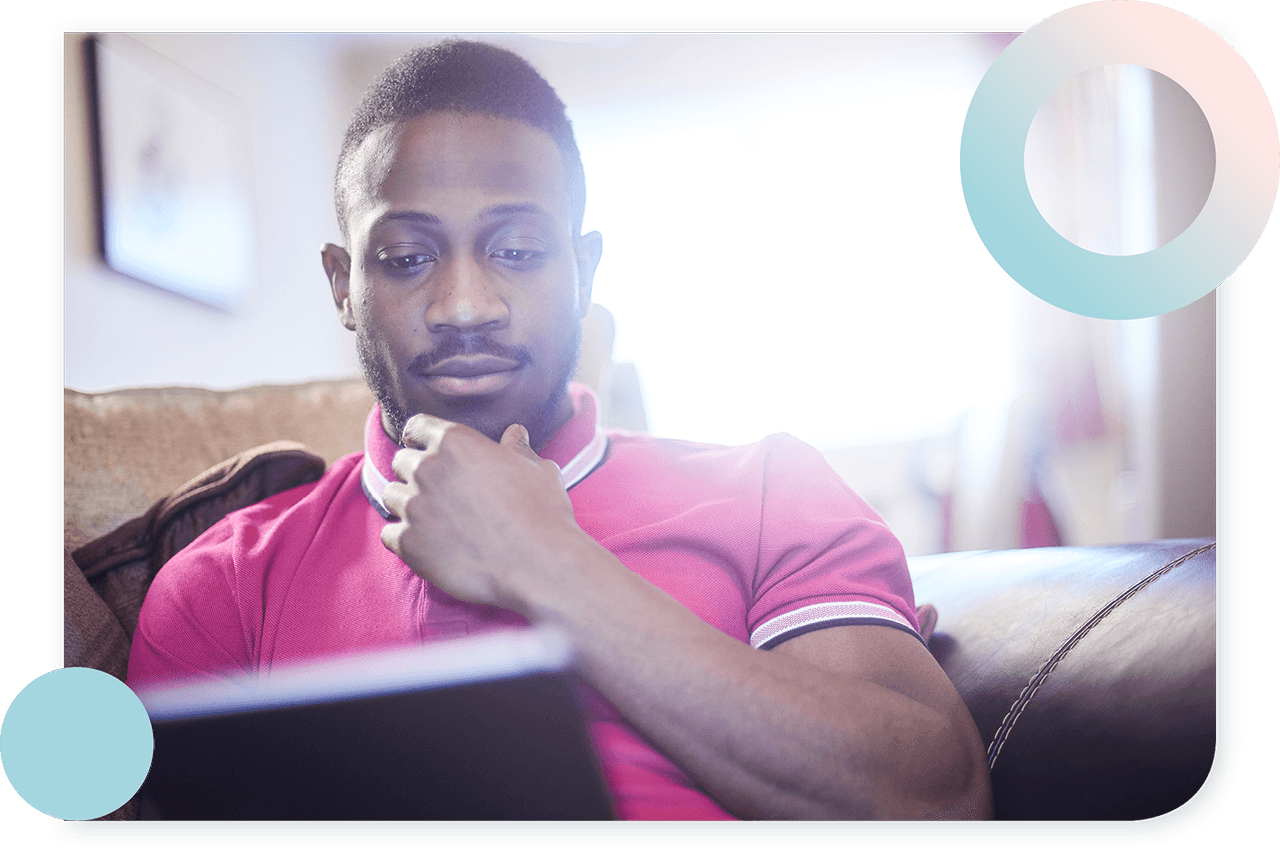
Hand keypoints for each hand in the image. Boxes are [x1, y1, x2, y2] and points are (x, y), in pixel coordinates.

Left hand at [379, 414, 584, 610]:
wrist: (538, 564)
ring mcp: (414, 506)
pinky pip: (389, 535)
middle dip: (415, 474)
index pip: (416, 427)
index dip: (421, 439)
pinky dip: (405, 540)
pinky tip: (430, 547)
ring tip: (434, 522)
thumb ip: (517, 449)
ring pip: (392, 497)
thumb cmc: (543, 512)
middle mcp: (427, 468)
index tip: (426, 451)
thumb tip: (516, 433)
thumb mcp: (537, 469)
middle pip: (401, 462)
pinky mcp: (408, 543)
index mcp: (455, 441)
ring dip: (408, 505)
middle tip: (440, 494)